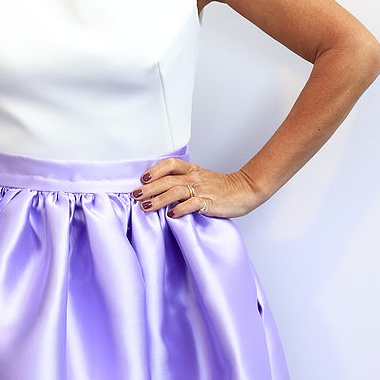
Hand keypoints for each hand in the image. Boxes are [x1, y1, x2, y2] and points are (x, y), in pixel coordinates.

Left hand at [131, 156, 261, 218]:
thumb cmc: (221, 187)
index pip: (170, 164)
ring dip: (158, 199)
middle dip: (149, 188)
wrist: (244, 190)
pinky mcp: (209, 202)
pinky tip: (170, 215)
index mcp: (192, 170)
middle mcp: (194, 178)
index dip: (155, 170)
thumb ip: (182, 181)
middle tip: (135, 195)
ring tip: (146, 207)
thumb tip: (160, 189)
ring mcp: (202, 190)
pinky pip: (192, 205)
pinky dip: (180, 209)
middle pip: (167, 180)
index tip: (142, 178)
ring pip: (175, 191)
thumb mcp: (200, 178)